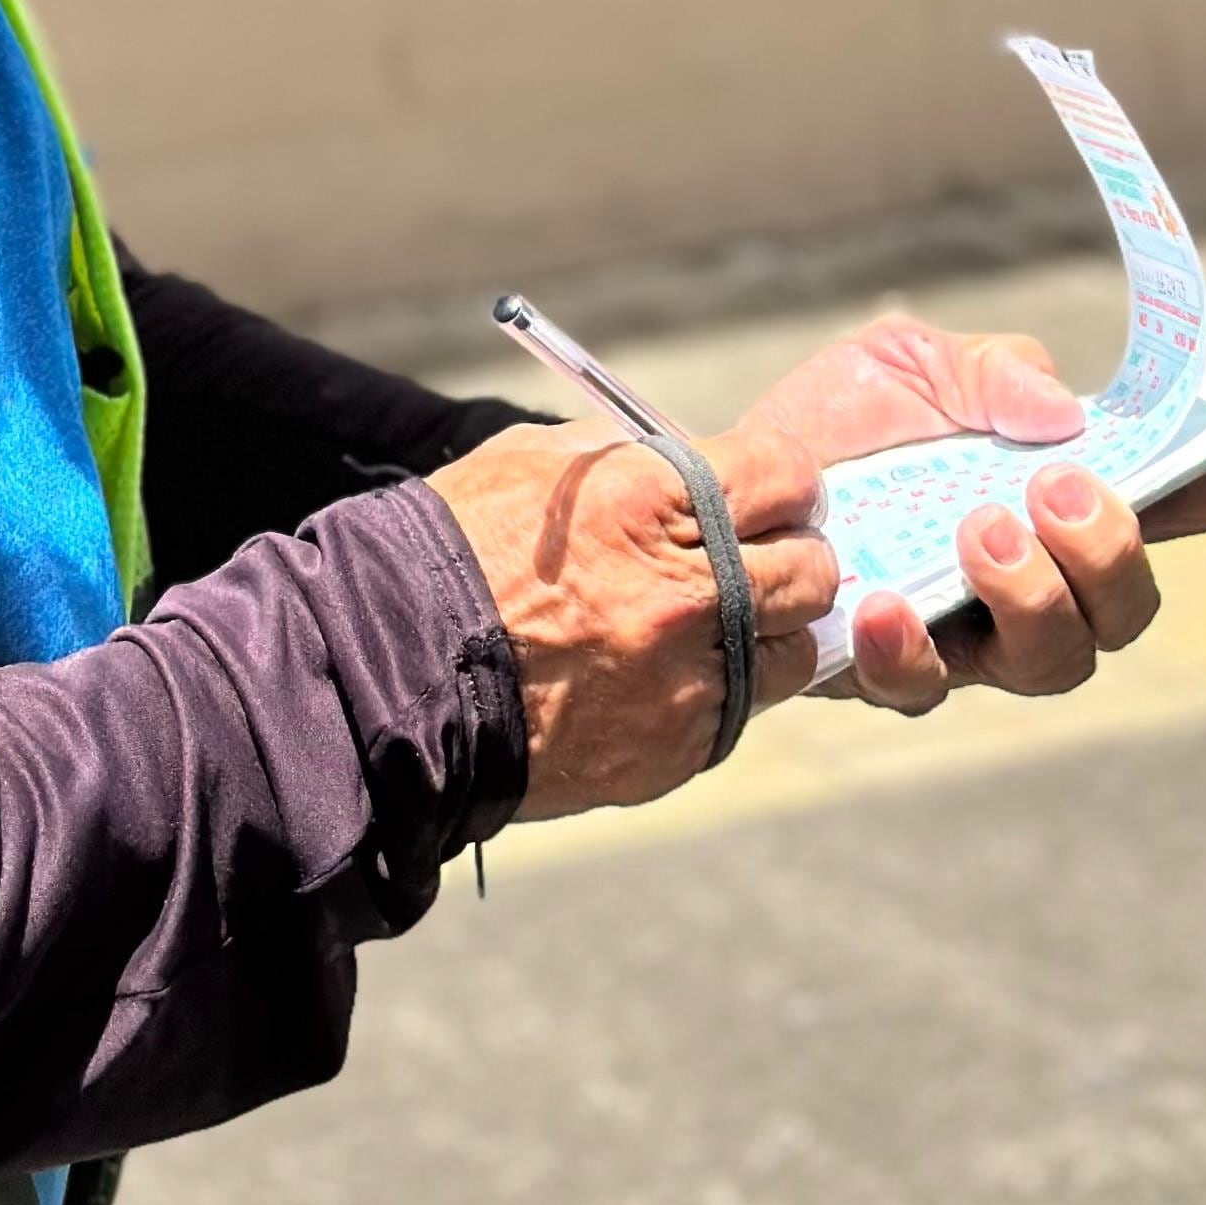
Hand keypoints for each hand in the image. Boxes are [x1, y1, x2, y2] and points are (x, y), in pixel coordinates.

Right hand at [426, 416, 837, 817]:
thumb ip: (631, 458)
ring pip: (794, 651)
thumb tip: (693, 461)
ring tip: (707, 624)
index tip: (767, 493)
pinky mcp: (678, 747)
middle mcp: (692, 588)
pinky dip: (711, 690)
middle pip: (812, 568)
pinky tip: (652, 676)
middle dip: (788, 555)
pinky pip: (736, 709)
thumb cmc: (455, 550)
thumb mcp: (536, 463)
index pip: (788, 474)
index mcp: (657, 498)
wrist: (394, 673)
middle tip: (751, 558)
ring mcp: (691, 677)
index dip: (781, 481)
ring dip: (765, 632)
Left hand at [733, 310, 1205, 716]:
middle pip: (1129, 611)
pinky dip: (912, 648)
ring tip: (979, 531)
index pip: (1172, 502)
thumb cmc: (836, 424)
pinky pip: (925, 689)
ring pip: (1056, 663)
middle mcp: (1033, 586)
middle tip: (1055, 495)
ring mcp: (968, 640)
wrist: (725, 483)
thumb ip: (992, 376)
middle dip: (1113, 555)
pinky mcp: (889, 672)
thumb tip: (1065, 418)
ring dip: (1034, 597)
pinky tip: (884, 600)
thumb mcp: (913, 364)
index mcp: (1056, 502)